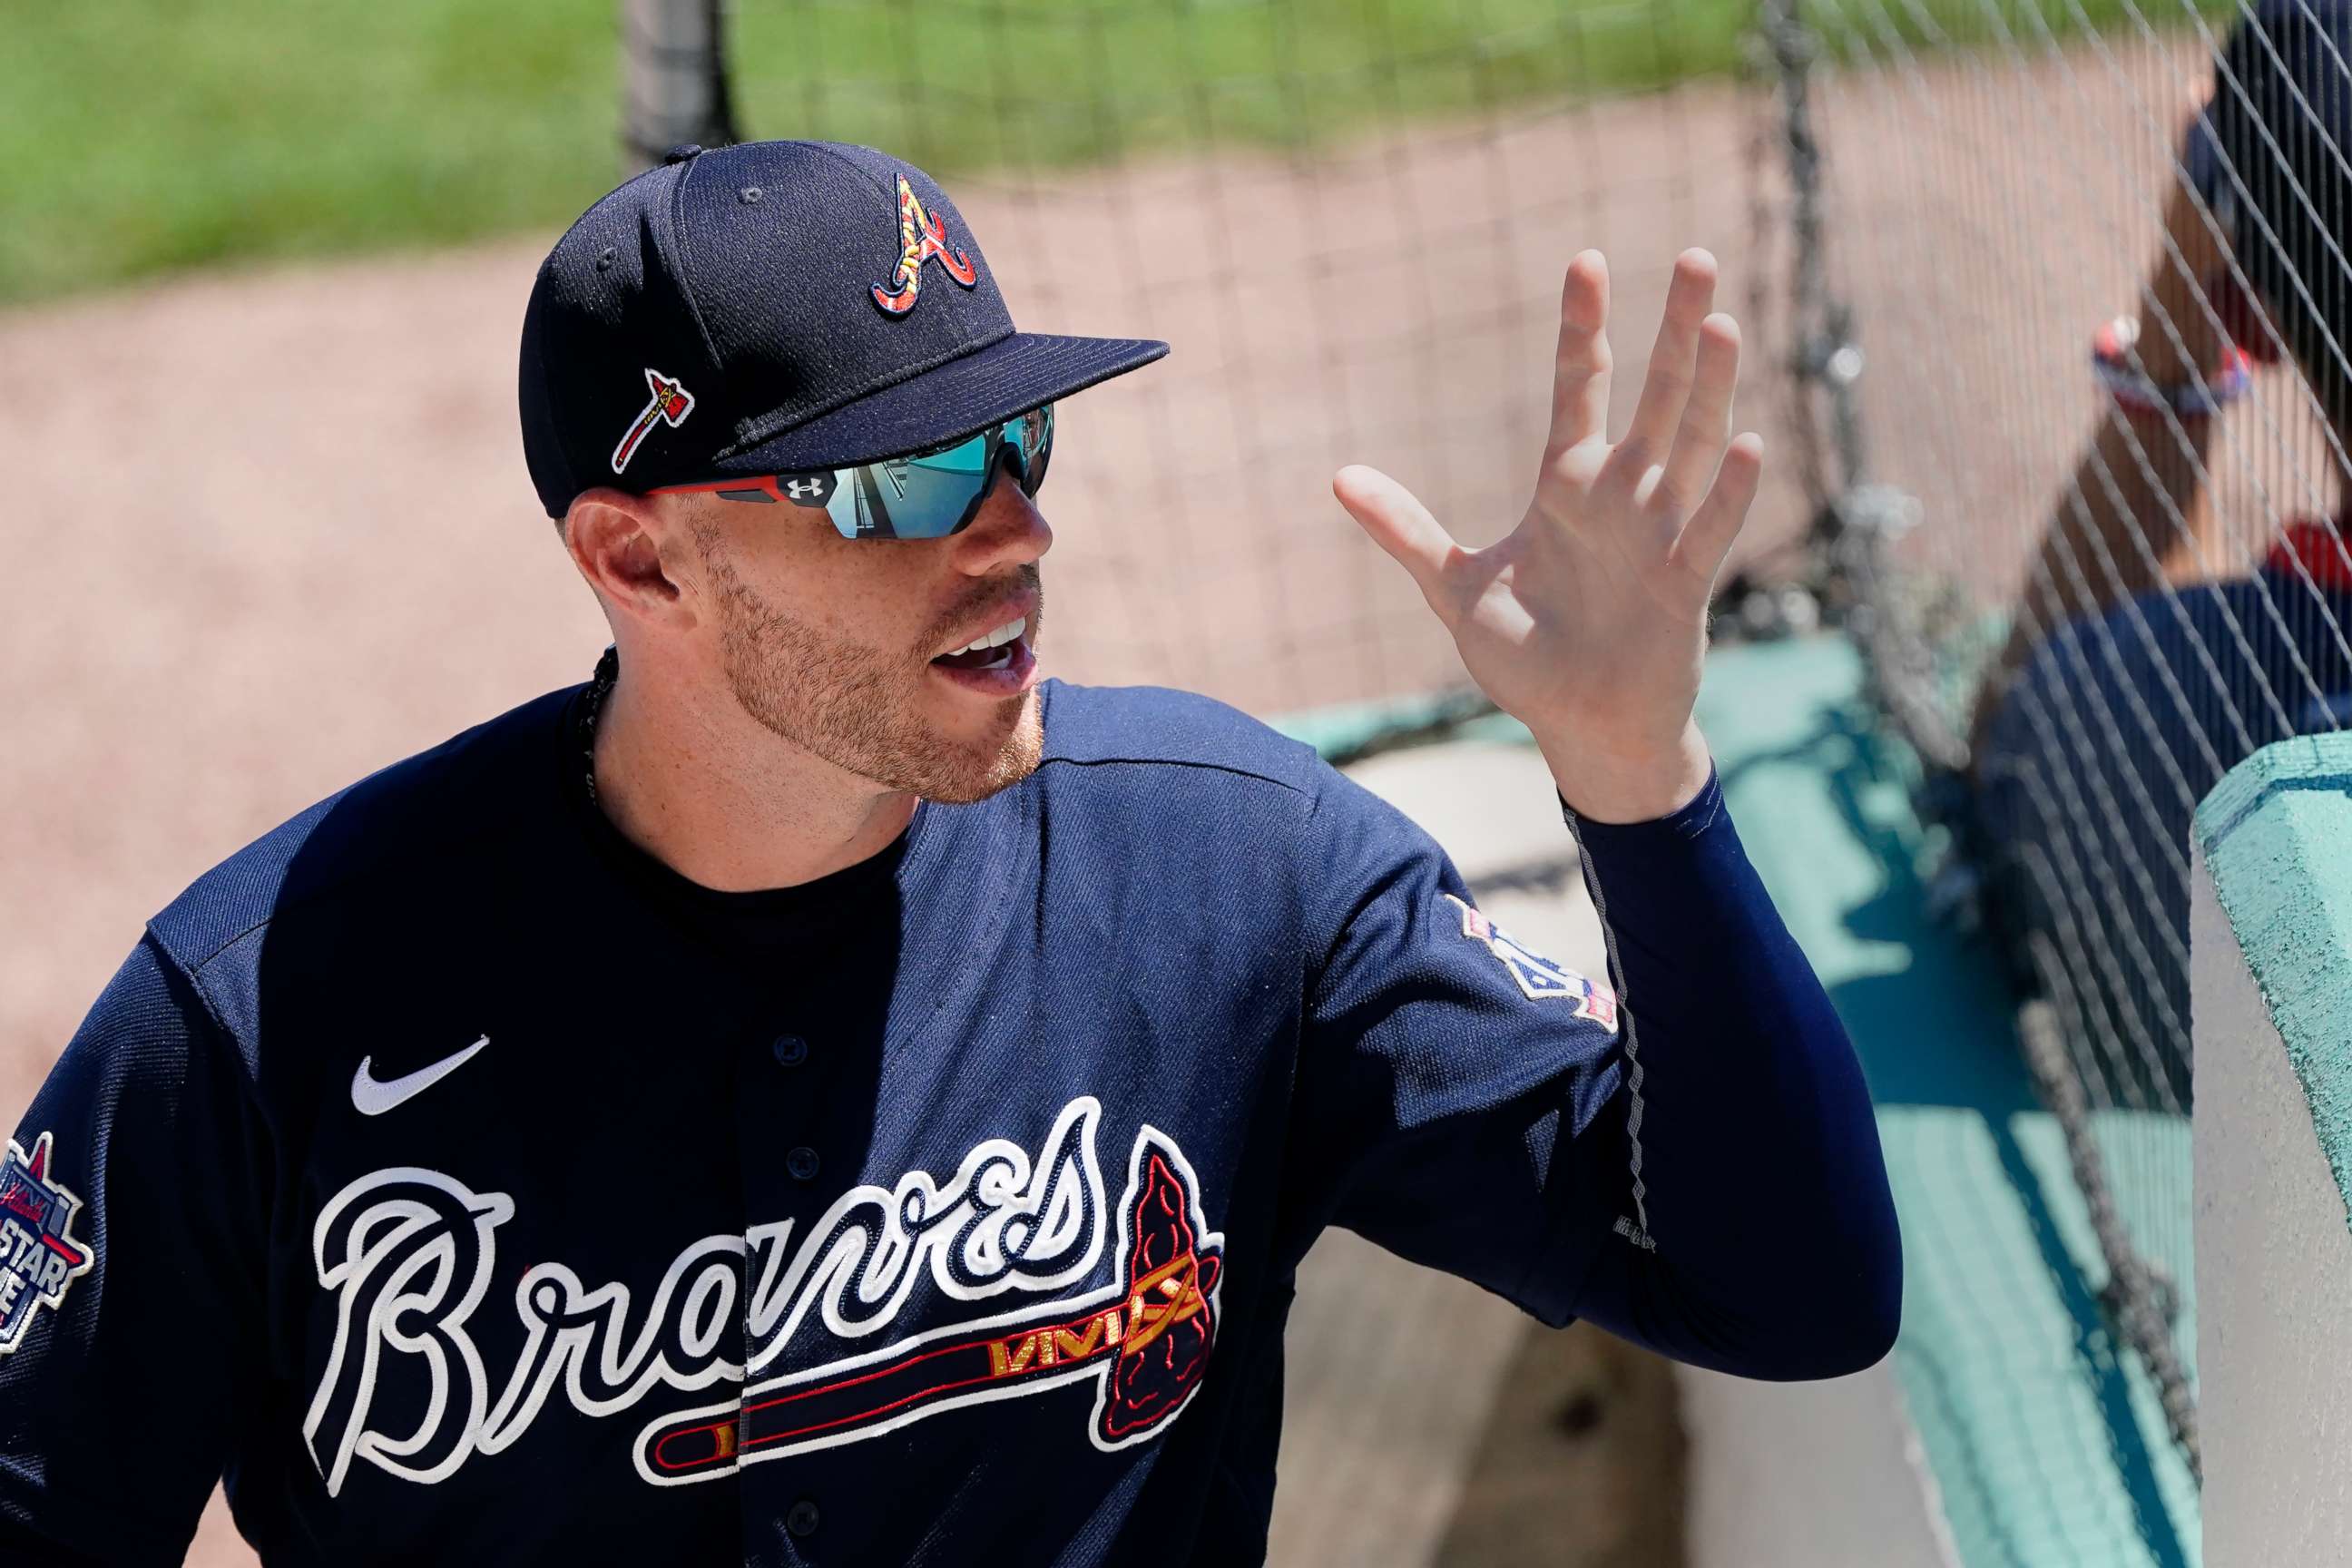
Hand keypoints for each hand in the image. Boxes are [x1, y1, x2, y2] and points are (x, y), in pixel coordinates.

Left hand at [1333, 249, 1761, 822]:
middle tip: (1697, 259)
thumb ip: (1405, 531)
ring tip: (1723, 323)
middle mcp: (1623, 499)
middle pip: (1656, 397)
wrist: (1580, 730)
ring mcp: (1659, 538)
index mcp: (1567, 489)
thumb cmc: (1527, 659)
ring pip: (1692, 447)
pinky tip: (1746, 442)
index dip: (1583, 328)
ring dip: (1710, 389)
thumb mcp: (1454, 589)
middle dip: (1675, 331)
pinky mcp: (1683, 588)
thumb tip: (1338, 479)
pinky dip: (1729, 492)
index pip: (1581, 389)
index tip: (1588, 260)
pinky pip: (1710, 531)